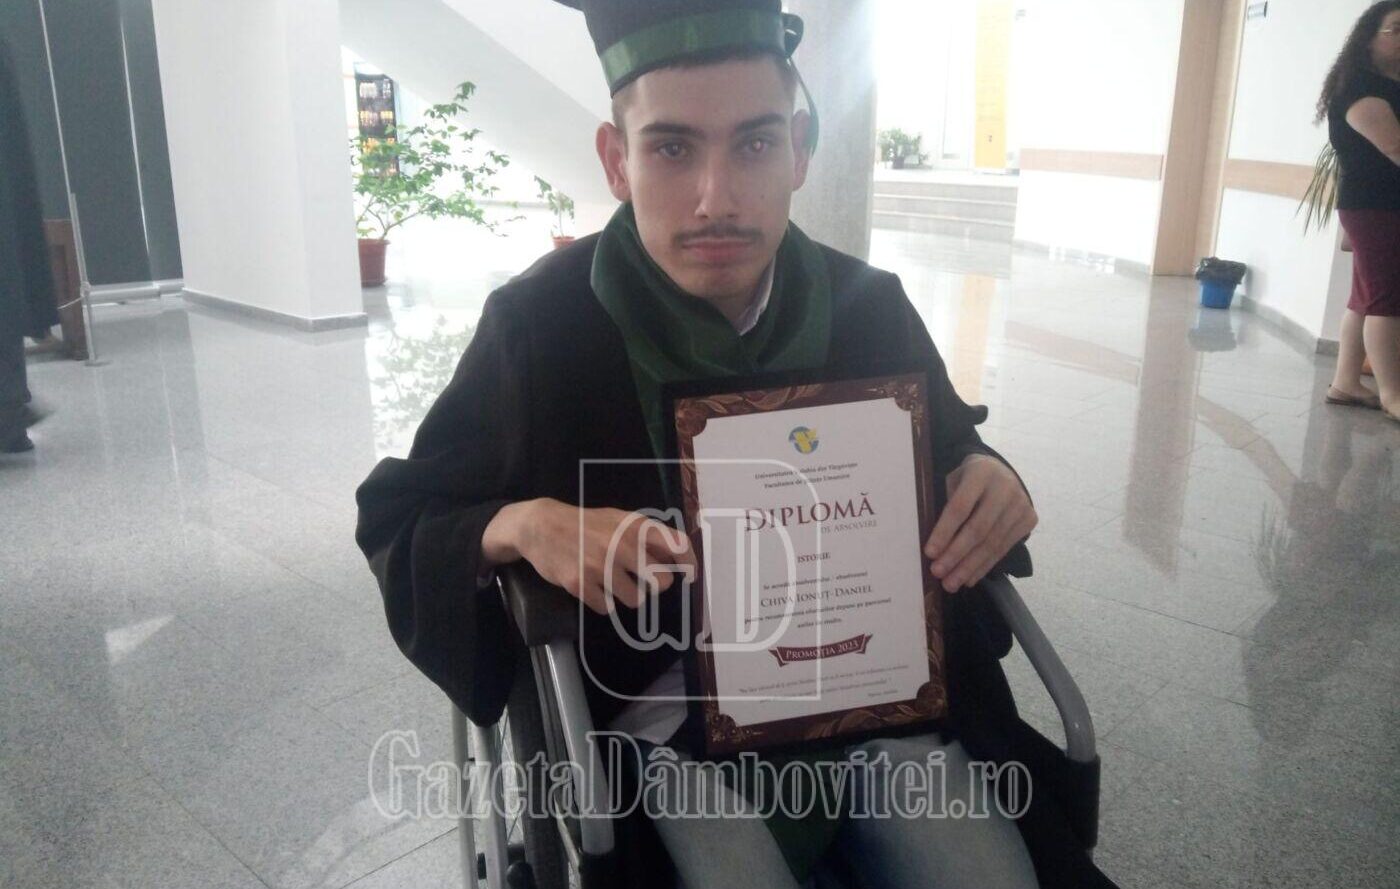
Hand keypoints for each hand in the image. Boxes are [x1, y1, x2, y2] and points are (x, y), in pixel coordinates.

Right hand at [484, 499, 694, 614]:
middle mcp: (622, 545)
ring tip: (612, 581)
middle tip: (640, 578)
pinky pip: (608, 608)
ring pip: (636, 600)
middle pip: (662, 583)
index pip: (678, 546)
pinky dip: (603, 601)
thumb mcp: (620, 520)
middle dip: (654, 585)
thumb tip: (680, 561)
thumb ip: (649, 537)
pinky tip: (593, 586)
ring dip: (628, 595)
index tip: (691, 576)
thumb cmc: (587, 524)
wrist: (542, 527)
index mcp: (636, 526)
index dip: (690, 564)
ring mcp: (601, 566)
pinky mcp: (581, 584)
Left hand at [923, 455, 1035, 593]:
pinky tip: (969, 578)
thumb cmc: (969, 480)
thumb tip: (934, 547)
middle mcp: (1005, 487)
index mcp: (981, 472)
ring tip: (950, 583)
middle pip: (978, 529)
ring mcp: (1021, 504)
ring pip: (992, 543)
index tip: (929, 553)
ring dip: (969, 567)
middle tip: (938, 573)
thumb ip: (946, 505)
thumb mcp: (955, 481)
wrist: (1002, 472)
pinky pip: (1003, 548)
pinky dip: (984, 566)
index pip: (960, 507)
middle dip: (956, 554)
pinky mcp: (1029, 519)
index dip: (944, 532)